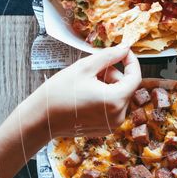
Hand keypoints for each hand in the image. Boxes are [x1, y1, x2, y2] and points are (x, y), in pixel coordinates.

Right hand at [23, 45, 141, 140]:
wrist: (41, 119)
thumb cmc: (59, 93)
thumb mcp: (84, 67)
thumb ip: (109, 56)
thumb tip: (125, 48)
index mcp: (115, 100)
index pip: (135, 77)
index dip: (131, 61)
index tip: (123, 52)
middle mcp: (118, 116)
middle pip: (126, 86)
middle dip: (112, 74)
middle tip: (93, 70)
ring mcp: (112, 125)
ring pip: (119, 97)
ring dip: (107, 85)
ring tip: (86, 83)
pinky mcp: (104, 129)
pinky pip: (112, 108)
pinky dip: (104, 98)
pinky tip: (86, 96)